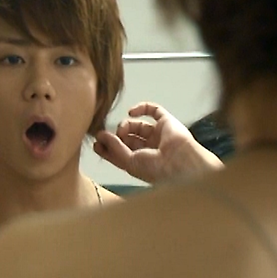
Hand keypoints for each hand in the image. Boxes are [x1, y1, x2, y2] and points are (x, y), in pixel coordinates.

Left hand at [93, 102, 222, 182]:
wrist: (180, 163)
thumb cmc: (158, 170)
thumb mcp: (129, 162)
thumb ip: (114, 148)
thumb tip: (101, 136)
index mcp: (141, 162)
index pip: (121, 152)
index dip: (108, 147)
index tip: (96, 142)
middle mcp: (150, 149)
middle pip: (127, 138)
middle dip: (115, 135)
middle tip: (105, 135)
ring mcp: (158, 135)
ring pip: (137, 125)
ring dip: (125, 125)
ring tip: (122, 130)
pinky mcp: (166, 122)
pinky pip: (153, 110)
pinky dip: (141, 108)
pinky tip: (131, 112)